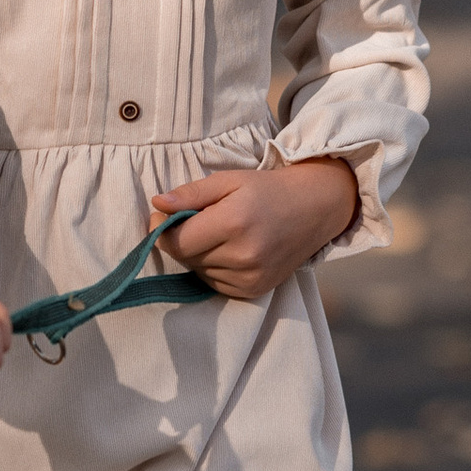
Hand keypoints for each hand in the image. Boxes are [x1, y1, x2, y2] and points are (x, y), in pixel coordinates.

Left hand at [150, 156, 358, 299]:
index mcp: (234, 222)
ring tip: (221, 234)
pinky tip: (230, 251)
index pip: (176, 241)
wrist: (314, 209)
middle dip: (182, 239)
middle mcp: (243, 255)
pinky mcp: (254, 291)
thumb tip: (156, 204)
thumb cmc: (267, 190)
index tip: (162, 215)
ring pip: (198, 272)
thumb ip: (191, 193)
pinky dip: (213, 269)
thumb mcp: (229, 180)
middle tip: (200, 219)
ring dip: (198, 255)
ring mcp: (250, 277)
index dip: (161, 230)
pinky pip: (214, 284)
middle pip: (185, 257)